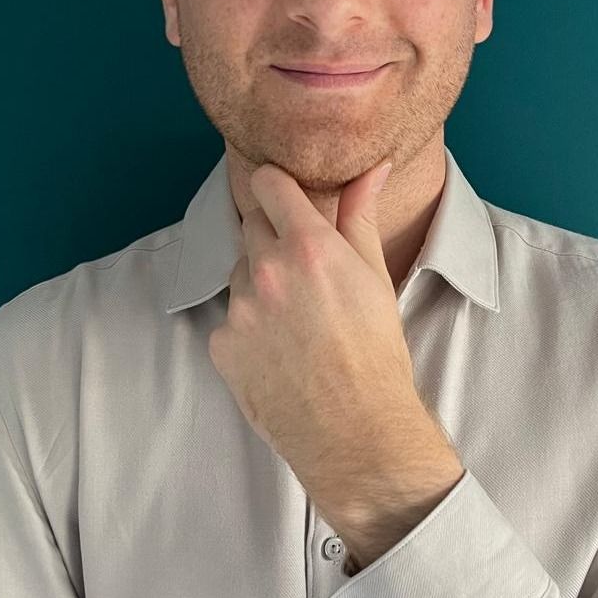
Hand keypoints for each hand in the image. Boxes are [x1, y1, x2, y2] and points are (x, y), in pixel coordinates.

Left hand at [211, 159, 461, 552]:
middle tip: (306, 270)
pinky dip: (249, 327)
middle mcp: (266, 270)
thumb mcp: (375, 276)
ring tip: (297, 319)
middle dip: (274, 237)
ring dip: (260, 282)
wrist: (355, 430)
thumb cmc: (376, 352)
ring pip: (240, 273)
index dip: (277, 185)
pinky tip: (279, 350)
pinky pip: (230, 319)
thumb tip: (373, 167)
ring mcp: (239, 309)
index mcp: (308, 246)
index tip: (286, 196)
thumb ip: (361, 215)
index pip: (268, 183)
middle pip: (252, 225)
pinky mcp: (221, 346)